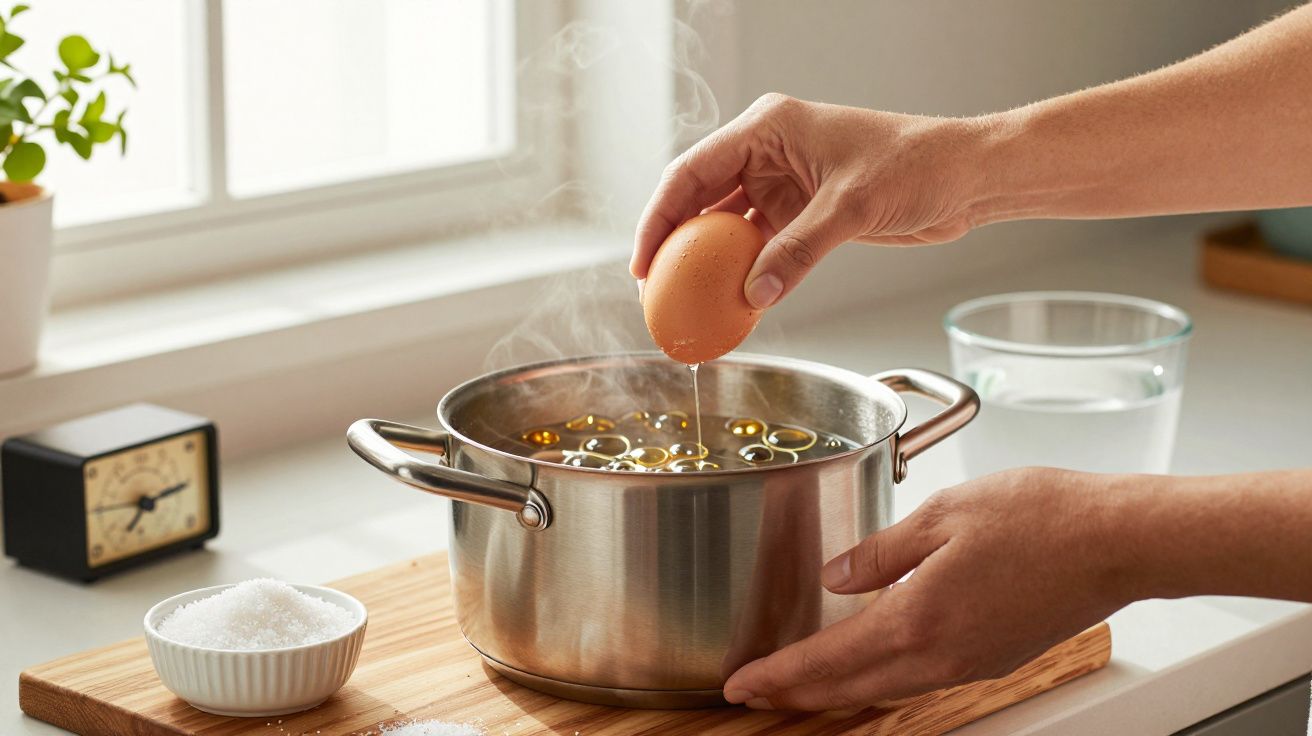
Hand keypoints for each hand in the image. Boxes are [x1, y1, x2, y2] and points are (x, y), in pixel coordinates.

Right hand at [631, 94, 987, 308]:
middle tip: (654, 289)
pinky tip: (731, 298)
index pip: (691, 172)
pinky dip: (744, 270)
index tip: (643, 262)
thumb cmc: (917, 164)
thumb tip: (753, 293)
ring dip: (709, 262)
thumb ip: (798, 251)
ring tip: (686, 300)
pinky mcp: (802, 211)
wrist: (965, 177)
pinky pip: (758, 244)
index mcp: (767, 127)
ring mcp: (783, 182)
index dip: (658, 218)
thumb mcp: (850, 207)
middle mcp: (767, 151)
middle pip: (700, 199)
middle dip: (675, 244)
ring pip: (726, 225)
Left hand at [722, 467, 1144, 710]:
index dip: (780, 675)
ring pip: (886, 688)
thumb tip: (835, 575)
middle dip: (798, 693)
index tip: (742, 682)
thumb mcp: (945, 513)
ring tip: (801, 681)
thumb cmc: (1043, 516)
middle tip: (756, 691)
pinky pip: (920, 678)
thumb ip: (881, 550)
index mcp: (920, 617)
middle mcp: (943, 654)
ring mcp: (972, 662)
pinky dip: (880, 677)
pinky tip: (870, 660)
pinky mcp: (996, 656)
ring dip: (837, 689)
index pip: (830, 659)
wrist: (1121, 541)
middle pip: (852, 688)